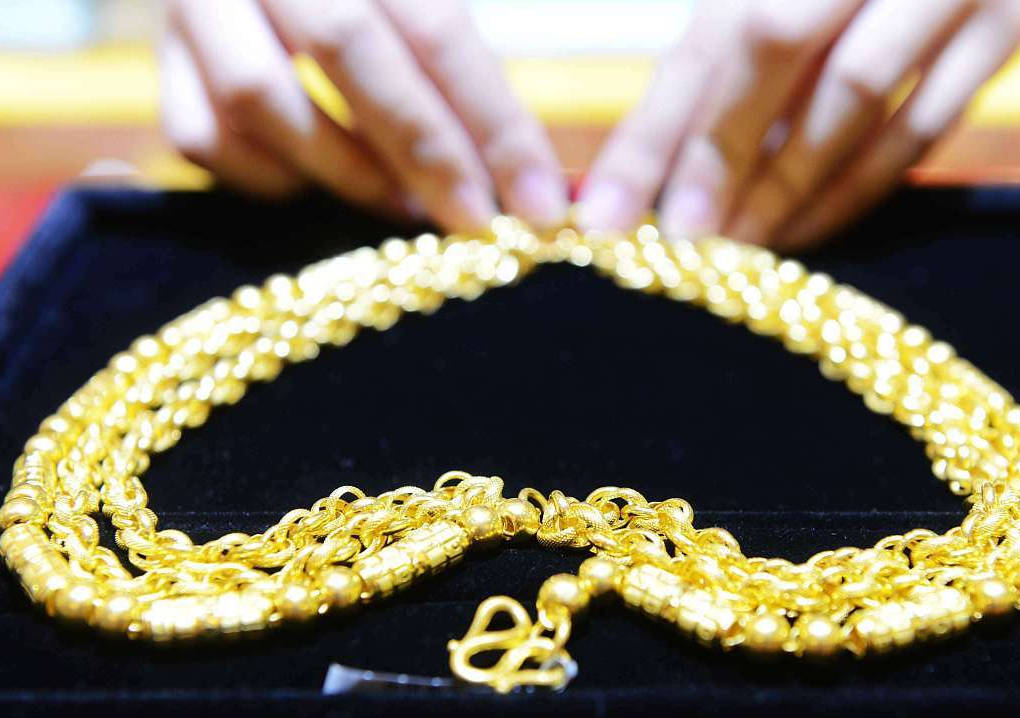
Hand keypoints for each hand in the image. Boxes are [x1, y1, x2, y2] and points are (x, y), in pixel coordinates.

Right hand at [160, 0, 567, 229]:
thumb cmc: (375, 8)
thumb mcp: (418, 7)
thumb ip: (460, 66)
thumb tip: (528, 179)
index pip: (437, 29)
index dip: (494, 125)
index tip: (540, 204)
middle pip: (349, 52)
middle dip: (426, 154)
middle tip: (477, 226)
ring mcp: (196, 8)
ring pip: (261, 97)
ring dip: (348, 172)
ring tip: (407, 209)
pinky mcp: (155, 63)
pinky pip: (202, 138)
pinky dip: (269, 180)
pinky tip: (317, 186)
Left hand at [578, 0, 1019, 250]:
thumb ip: (730, 51)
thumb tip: (664, 168)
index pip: (705, 45)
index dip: (652, 137)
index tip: (606, 219)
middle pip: (769, 57)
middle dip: (717, 164)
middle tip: (680, 250)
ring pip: (850, 103)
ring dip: (785, 191)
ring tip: (738, 257)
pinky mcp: (1011, 24)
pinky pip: (924, 128)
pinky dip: (859, 188)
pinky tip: (809, 233)